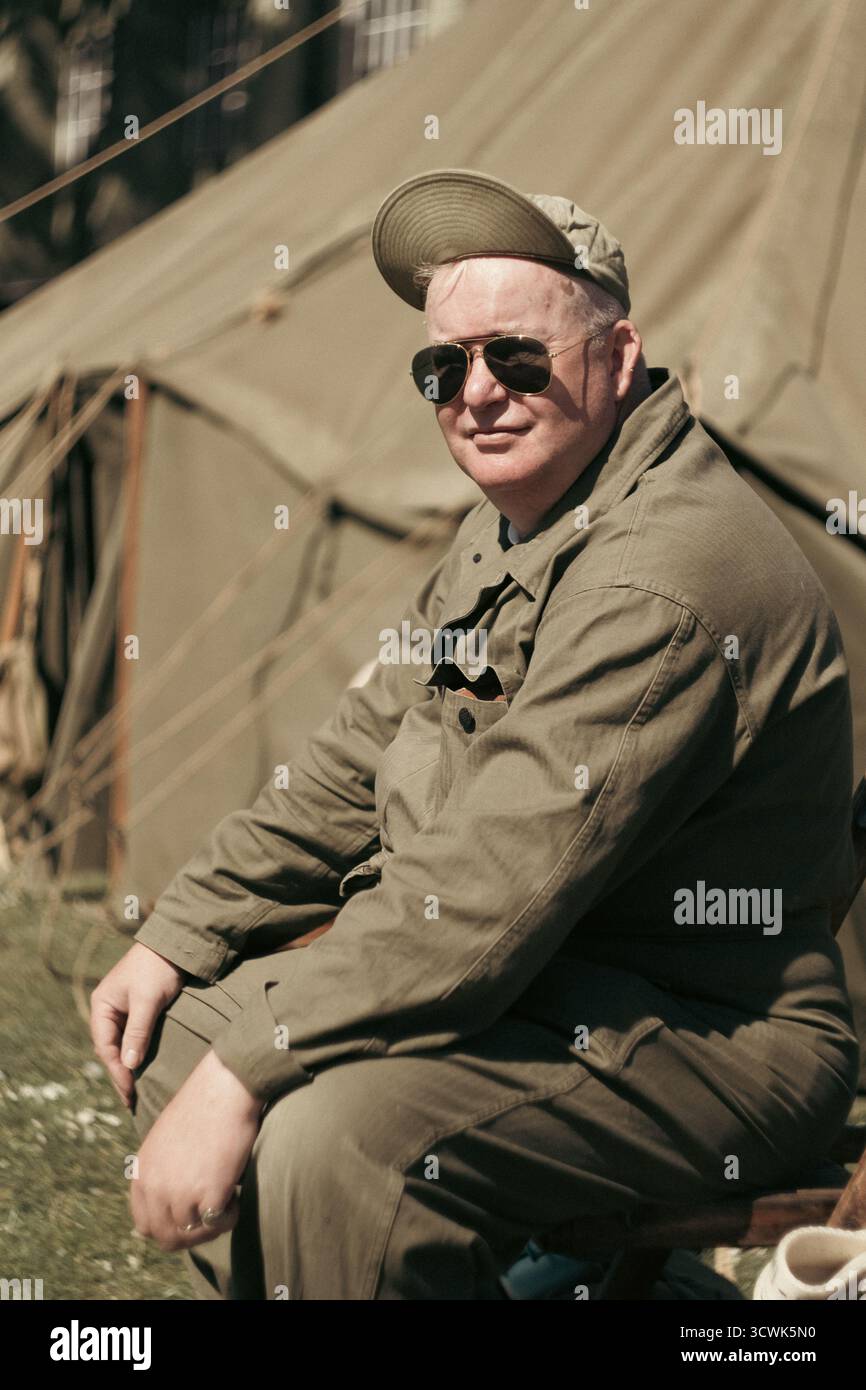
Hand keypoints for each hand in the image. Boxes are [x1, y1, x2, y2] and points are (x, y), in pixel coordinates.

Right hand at [90, 941, 186, 1107]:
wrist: (176, 943)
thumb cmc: (159, 969)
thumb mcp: (147, 1001)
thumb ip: (138, 1033)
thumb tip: (129, 1066)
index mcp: (102, 1005)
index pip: (105, 1047)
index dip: (117, 1072)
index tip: (130, 1094)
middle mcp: (108, 1008)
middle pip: (111, 1049)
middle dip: (120, 1074)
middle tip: (132, 1101)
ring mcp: (123, 1009)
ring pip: (123, 1044)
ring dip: (129, 1066)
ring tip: (137, 1091)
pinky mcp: (140, 1008)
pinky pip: (134, 1037)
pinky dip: (138, 1053)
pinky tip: (145, 1068)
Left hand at [130, 1049, 262, 1250]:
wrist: (224, 1088)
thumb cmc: (202, 1108)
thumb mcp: (164, 1141)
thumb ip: (160, 1173)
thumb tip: (171, 1205)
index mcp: (142, 1173)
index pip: (144, 1225)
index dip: (168, 1227)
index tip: (189, 1215)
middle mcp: (155, 1187)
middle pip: (166, 1238)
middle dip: (191, 1234)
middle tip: (211, 1214)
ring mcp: (180, 1193)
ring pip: (193, 1235)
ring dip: (212, 1224)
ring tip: (226, 1199)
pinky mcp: (208, 1194)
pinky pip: (218, 1224)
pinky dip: (230, 1216)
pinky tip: (235, 1193)